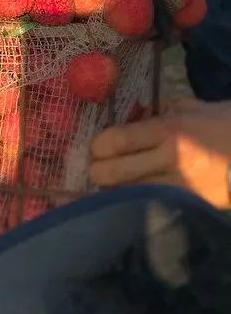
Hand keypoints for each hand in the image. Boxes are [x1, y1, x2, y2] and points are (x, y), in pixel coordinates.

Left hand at [89, 98, 230, 208]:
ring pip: (130, 194)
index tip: (95, 147)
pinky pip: (154, 205)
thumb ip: (161, 111)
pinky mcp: (192, 206)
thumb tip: (134, 116)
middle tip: (96, 168)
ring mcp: (182, 187)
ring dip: (115, 190)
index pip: (118, 141)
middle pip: (115, 172)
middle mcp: (171, 160)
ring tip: (110, 185)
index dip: (98, 146)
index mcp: (170, 130)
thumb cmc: (229, 125)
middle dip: (97, 172)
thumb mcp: (195, 108)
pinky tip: (134, 199)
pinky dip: (139, 203)